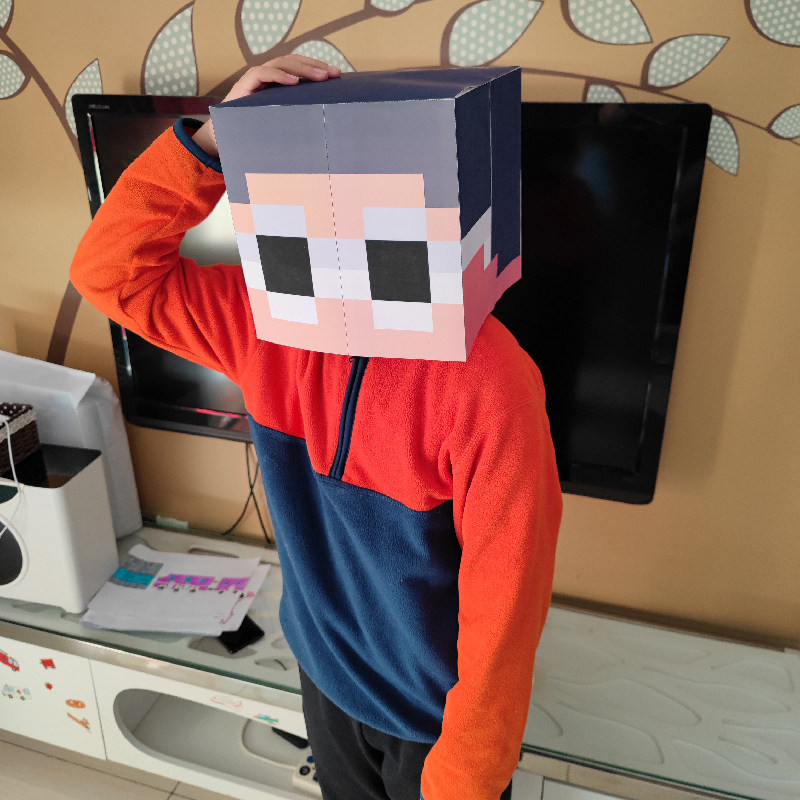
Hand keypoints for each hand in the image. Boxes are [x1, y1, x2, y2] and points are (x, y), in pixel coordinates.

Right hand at [193, 55, 340, 156]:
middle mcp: (267, 76)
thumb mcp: (280, 124)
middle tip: (334, 74)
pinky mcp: (244, 84)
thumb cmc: (255, 132)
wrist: (223, 138)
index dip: (317, 68)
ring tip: (320, 77)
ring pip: (281, 64)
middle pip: (294, 62)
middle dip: (315, 66)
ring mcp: (255, 78)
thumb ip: (296, 119)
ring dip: (303, 69)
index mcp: (277, 83)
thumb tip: (326, 128)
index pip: (300, 67)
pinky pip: (263, 74)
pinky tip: (294, 82)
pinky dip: (279, 76)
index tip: (337, 77)